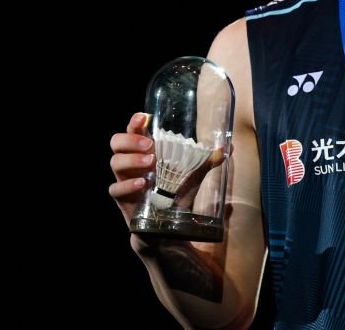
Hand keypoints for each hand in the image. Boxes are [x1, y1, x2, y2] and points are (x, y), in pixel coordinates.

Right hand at [109, 113, 227, 224]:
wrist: (165, 227)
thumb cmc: (176, 192)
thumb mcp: (193, 176)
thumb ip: (207, 162)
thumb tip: (229, 149)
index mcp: (144, 151)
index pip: (133, 130)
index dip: (135, 122)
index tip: (144, 117)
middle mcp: (131, 162)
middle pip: (116, 142)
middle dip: (131, 140)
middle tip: (151, 145)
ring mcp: (124, 180)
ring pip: (115, 162)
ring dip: (132, 159)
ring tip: (151, 162)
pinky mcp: (122, 200)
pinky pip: (115, 189)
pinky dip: (128, 185)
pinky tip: (143, 184)